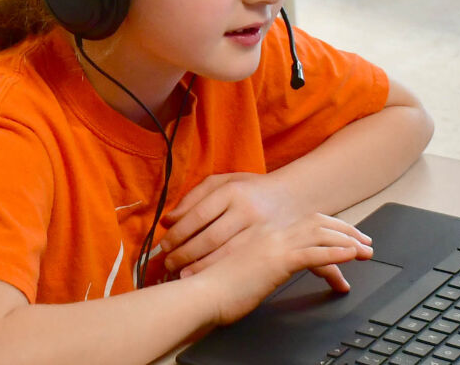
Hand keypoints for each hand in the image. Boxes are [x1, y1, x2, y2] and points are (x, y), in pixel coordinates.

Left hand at [162, 172, 298, 277]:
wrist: (295, 197)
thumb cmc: (251, 190)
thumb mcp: (224, 182)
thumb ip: (193, 198)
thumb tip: (167, 220)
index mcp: (231, 191)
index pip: (199, 215)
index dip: (179, 233)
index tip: (164, 246)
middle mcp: (246, 210)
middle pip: (209, 237)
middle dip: (185, 254)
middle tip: (167, 264)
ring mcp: (260, 230)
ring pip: (224, 254)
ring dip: (199, 266)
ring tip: (181, 274)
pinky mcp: (269, 246)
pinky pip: (239, 262)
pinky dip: (218, 270)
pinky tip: (205, 277)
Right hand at [186, 213, 374, 326]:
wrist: (201, 294)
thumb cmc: (217, 289)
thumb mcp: (244, 273)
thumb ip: (259, 269)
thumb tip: (267, 277)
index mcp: (264, 235)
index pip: (304, 224)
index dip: (329, 227)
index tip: (346, 236)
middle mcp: (272, 235)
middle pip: (317, 225)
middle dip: (345, 231)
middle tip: (365, 242)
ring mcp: (275, 246)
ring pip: (320, 236)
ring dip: (347, 241)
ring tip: (367, 250)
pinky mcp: (277, 261)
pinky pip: (314, 254)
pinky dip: (336, 253)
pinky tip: (351, 256)